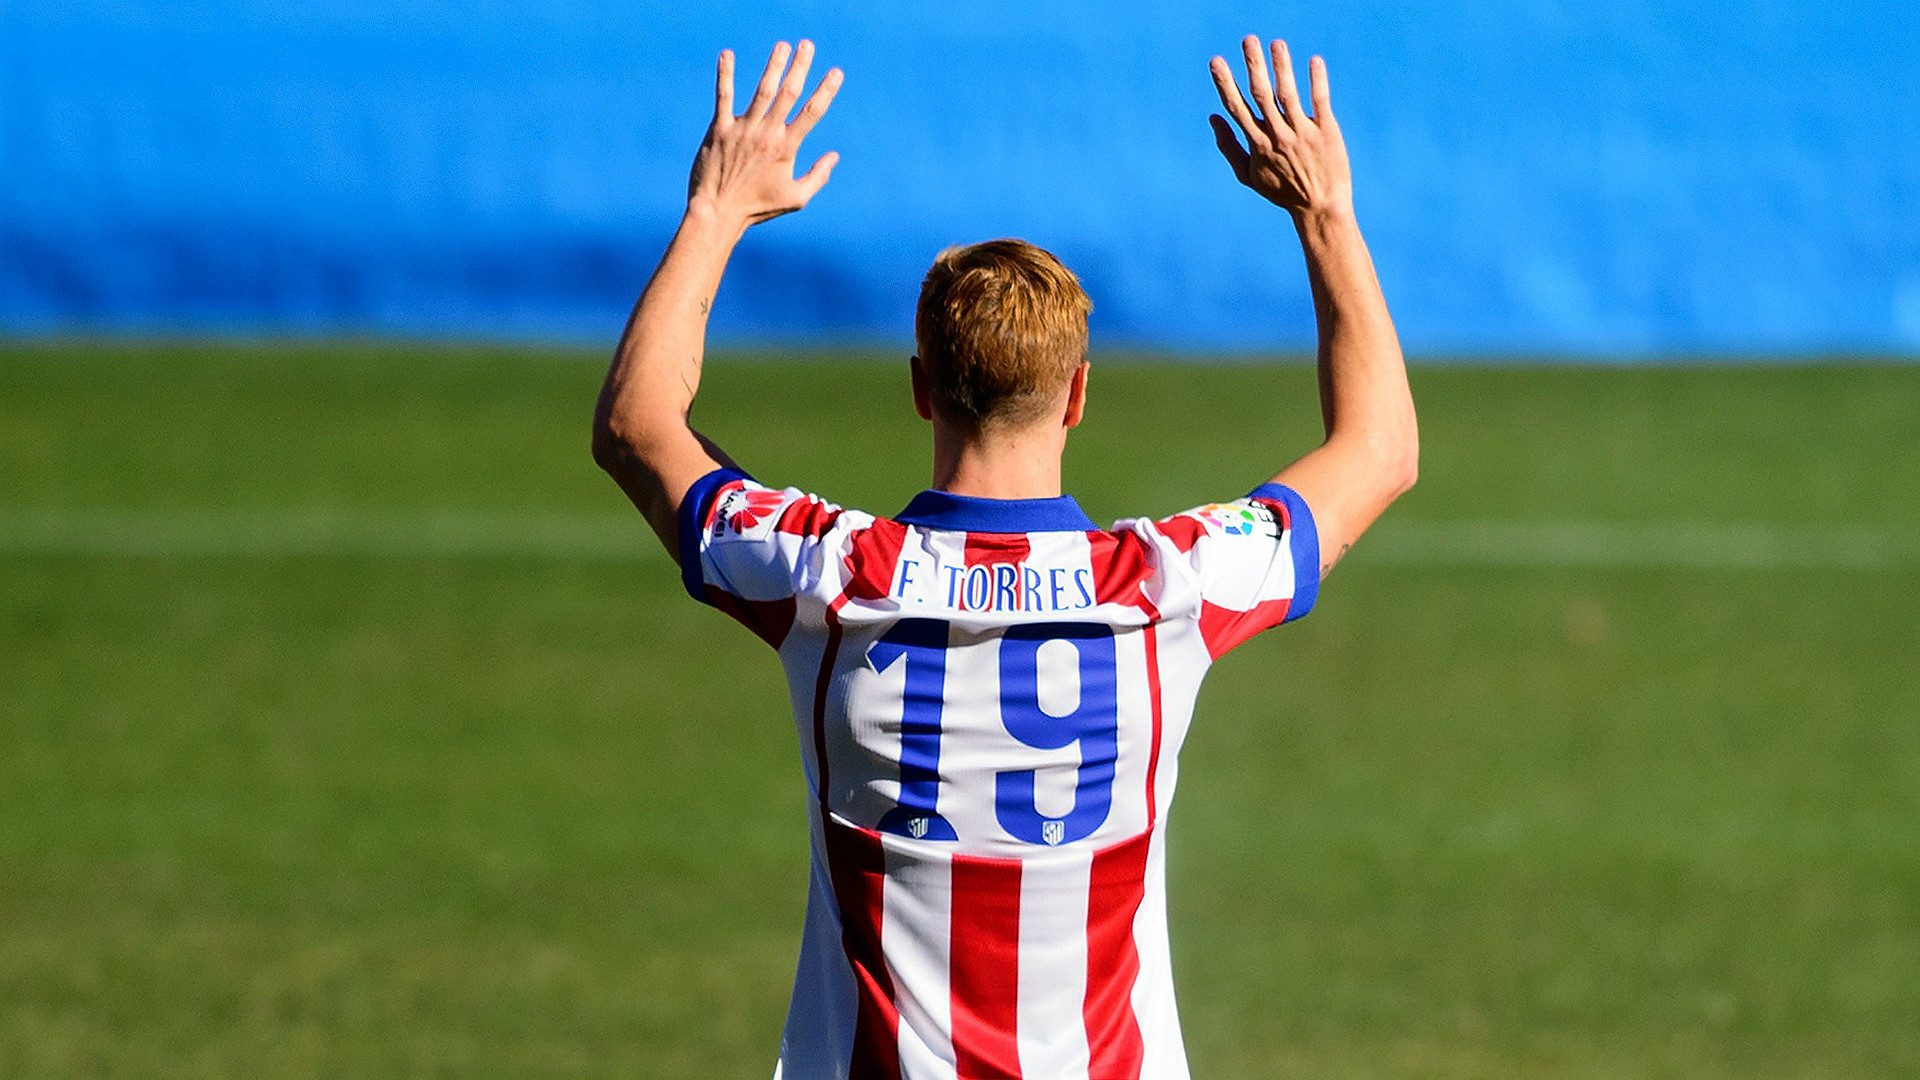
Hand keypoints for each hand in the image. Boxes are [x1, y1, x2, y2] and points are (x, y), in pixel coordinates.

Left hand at [688, 41, 842, 227]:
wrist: (718, 213)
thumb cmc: (758, 208)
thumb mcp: (796, 199)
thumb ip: (818, 176)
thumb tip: (835, 156)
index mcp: (787, 148)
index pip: (811, 113)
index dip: (826, 91)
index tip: (836, 72)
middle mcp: (767, 134)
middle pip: (788, 93)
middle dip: (800, 67)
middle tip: (807, 44)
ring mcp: (742, 130)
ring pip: (761, 91)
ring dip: (773, 65)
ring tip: (782, 45)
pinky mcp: (719, 129)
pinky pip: (723, 97)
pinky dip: (726, 75)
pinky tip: (727, 54)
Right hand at [1208, 37, 1350, 217]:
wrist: (1320, 207)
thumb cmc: (1283, 191)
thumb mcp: (1248, 175)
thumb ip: (1228, 146)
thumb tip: (1213, 117)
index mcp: (1257, 144)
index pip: (1238, 107)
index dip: (1225, 83)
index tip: (1216, 61)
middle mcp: (1278, 136)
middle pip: (1262, 95)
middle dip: (1253, 66)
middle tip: (1248, 40)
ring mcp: (1302, 133)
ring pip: (1289, 95)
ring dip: (1282, 67)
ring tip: (1277, 43)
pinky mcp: (1326, 132)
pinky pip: (1320, 102)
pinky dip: (1317, 81)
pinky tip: (1314, 61)